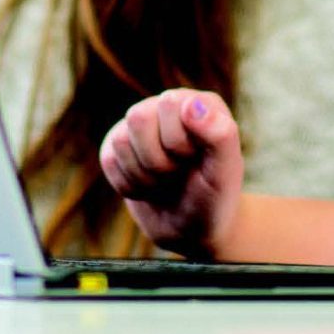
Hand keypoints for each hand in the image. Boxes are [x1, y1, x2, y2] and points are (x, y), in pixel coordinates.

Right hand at [98, 88, 243, 257]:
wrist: (191, 231)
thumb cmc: (214, 199)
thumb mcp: (224, 173)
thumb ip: (220, 135)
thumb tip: (192, 104)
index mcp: (200, 103)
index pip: (168, 105)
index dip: (178, 143)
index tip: (196, 160)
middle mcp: (168, 106)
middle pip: (137, 118)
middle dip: (158, 160)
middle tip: (178, 172)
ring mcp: (140, 126)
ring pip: (120, 141)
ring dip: (144, 175)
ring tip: (165, 180)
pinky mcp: (117, 147)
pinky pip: (108, 161)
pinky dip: (129, 185)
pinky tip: (149, 186)